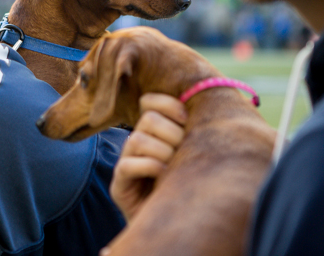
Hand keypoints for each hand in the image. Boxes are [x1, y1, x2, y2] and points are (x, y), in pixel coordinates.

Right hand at [110, 93, 186, 220]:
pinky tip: (164, 174)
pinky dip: (150, 166)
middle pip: (148, 118)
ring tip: (173, 165)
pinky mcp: (119, 184)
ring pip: (138, 139)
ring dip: (163, 151)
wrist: (171, 221)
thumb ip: (191, 132)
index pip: (149, 102)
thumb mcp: (190, 154)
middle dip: (172, 132)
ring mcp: (126, 162)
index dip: (167, 104)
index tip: (186, 118)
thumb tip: (204, 108)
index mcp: (153, 131)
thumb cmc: (184, 185)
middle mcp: (136, 143)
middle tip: (183, 149)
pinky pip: (127, 165)